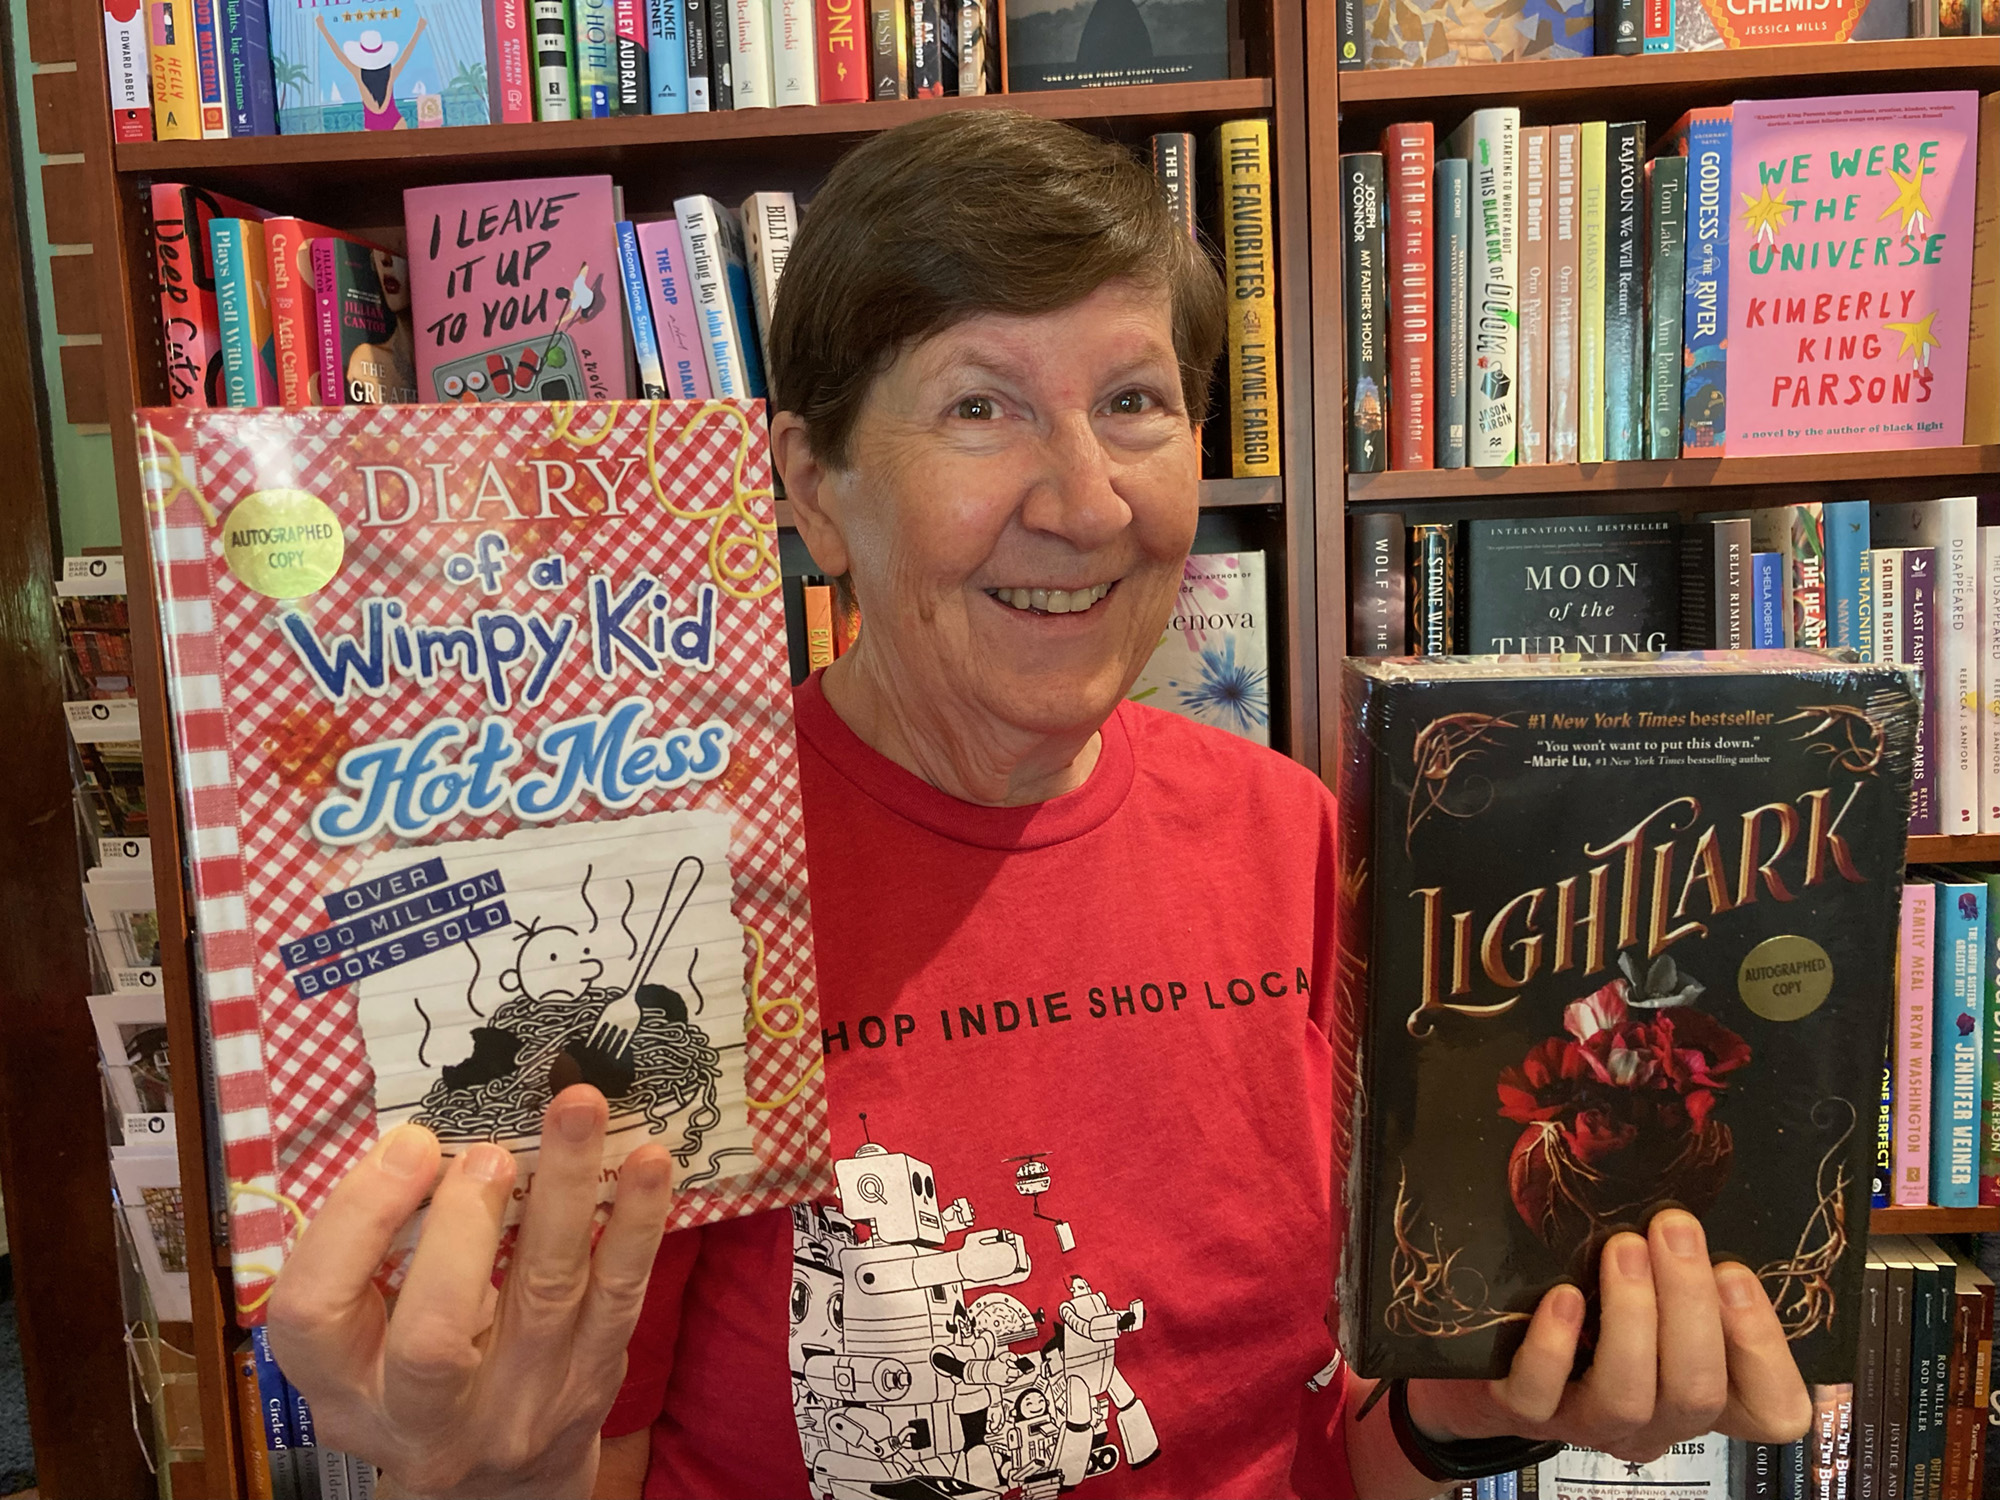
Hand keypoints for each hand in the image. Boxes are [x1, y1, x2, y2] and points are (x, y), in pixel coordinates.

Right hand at [266, 1085, 676, 1499]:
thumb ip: (377, 1258)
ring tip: (580, 1107)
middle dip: (462, 1228)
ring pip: (545, 1295)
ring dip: (567, 1188)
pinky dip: (637, 1223)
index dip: (356, 1220)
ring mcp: (516, 1405)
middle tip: (489, 1153)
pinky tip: (650, 1164)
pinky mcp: (590, 1382)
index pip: (313, 1314)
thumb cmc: (419, 1380)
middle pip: (431, 1338)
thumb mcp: (367, 1341)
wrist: (497, 1483)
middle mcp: (423, 1416)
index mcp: (343, 1389)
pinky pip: (620, 1296)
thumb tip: (423, 1139)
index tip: (410, 1146)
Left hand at [1406, 1210, 1812, 1463]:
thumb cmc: (1593, 1308)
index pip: (1773, 1410)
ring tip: (1623, 1247)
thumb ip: (1684, 1270)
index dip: (1764, 1349)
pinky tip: (1563, 1296)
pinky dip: (1554, 1346)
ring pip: (1628, 1397)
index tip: (1735, 1271)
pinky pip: (1541, 1395)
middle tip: (1674, 1227)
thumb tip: (1690, 1215)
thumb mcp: (1654, 1287)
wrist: (1496, 1359)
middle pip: (1697, 1392)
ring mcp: (1591, 1423)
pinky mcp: (1527, 1412)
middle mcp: (1658, 1420)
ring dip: (1632, 1317)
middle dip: (1689, 1304)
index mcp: (1706, 1391)